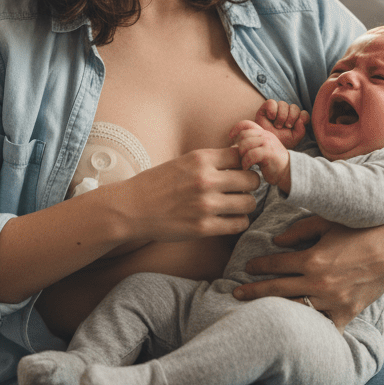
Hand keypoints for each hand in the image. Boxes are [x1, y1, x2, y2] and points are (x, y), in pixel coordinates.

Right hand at [118, 147, 260, 241]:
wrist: (131, 209)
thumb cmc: (157, 184)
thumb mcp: (183, 162)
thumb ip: (210, 161)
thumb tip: (240, 158)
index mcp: (201, 159)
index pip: (242, 156)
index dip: (244, 164)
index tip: (239, 171)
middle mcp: (206, 180)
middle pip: (252, 180)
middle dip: (250, 185)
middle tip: (241, 190)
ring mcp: (205, 205)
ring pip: (249, 203)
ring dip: (245, 205)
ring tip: (235, 205)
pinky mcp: (203, 228)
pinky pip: (239, 224)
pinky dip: (238, 222)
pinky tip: (228, 219)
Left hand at [229, 215, 383, 330]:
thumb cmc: (361, 231)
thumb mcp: (329, 222)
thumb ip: (299, 230)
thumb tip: (276, 241)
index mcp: (312, 259)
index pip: (276, 264)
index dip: (258, 266)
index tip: (247, 267)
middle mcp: (319, 283)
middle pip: (277, 290)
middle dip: (254, 292)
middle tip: (236, 295)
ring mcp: (332, 301)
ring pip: (295, 310)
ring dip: (275, 310)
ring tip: (258, 313)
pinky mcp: (346, 313)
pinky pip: (322, 326)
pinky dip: (309, 329)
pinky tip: (294, 333)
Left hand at [230, 120, 291, 189]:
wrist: (289, 172)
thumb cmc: (272, 163)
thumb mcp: (262, 149)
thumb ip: (251, 144)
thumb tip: (233, 145)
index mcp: (263, 133)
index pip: (246, 123)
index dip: (236, 129)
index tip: (230, 138)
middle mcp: (266, 135)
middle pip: (243, 135)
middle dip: (239, 147)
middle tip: (241, 158)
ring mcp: (268, 143)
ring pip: (245, 144)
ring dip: (241, 156)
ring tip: (244, 164)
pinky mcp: (268, 152)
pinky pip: (250, 155)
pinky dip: (246, 162)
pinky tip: (247, 167)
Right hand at [253, 99, 307, 148]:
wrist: (266, 144)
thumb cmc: (280, 141)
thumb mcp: (294, 138)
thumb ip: (301, 129)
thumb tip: (301, 118)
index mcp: (295, 119)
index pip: (304, 113)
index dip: (301, 118)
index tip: (293, 127)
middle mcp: (287, 113)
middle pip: (294, 107)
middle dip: (291, 117)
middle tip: (285, 127)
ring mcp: (277, 109)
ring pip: (283, 104)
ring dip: (281, 116)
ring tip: (277, 125)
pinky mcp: (266, 108)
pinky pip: (271, 102)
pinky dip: (272, 110)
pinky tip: (271, 118)